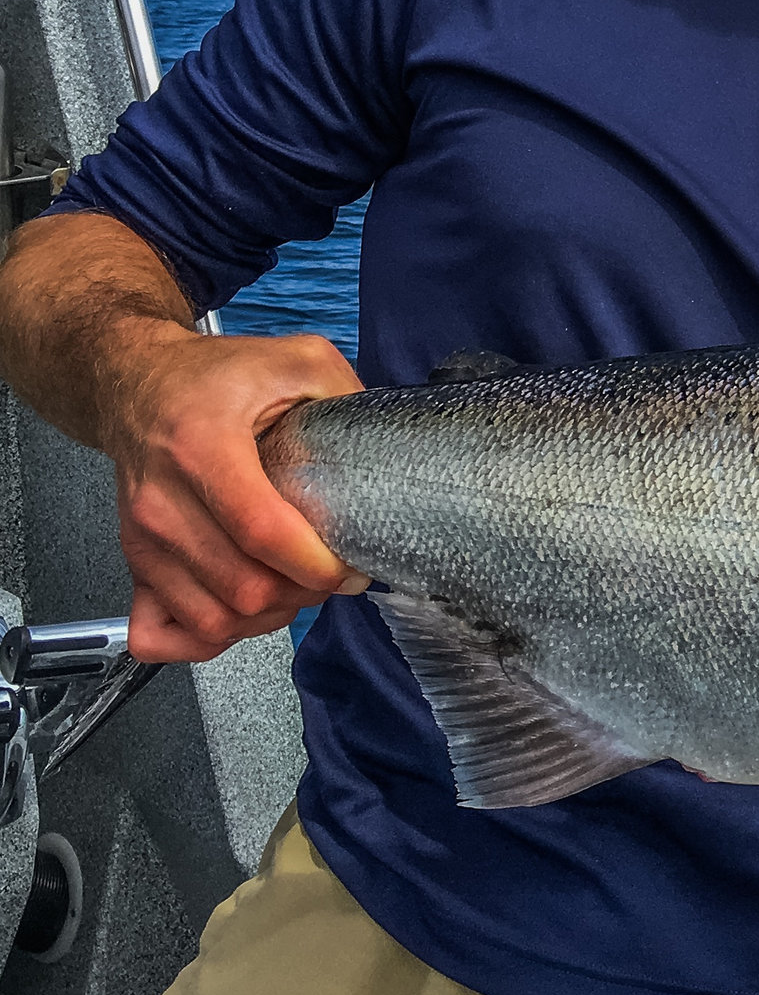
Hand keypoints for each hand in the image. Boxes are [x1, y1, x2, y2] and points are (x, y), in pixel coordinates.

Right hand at [104, 328, 367, 662]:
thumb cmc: (213, 377)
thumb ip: (345, 393)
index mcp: (203, 447)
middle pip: (243, 589)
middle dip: (302, 594)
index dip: (317, 565)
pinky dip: (210, 636)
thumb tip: (388, 444)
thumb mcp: (294, 359)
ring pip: (212, 619)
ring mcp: (143, 539)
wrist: (137, 386)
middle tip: (330, 574)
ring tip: (295, 588)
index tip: (353, 568)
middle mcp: (163, 502)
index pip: (263, 533)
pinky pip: (162, 632)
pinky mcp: (133, 562)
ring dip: (266, 618)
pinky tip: (242, 609)